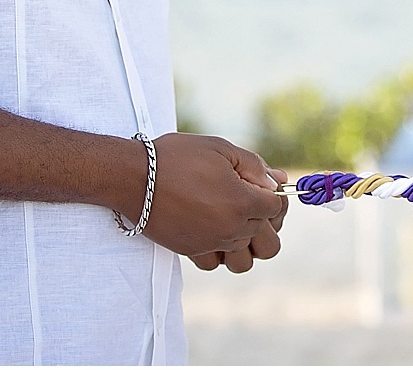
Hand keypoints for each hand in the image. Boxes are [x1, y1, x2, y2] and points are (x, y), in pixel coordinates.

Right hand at [134, 134, 285, 259]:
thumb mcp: (220, 149)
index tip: (261, 185)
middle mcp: (230, 229)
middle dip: (265, 220)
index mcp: (242, 202)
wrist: (135, 178)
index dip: (274, 195)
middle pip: (267, 239)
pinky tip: (212, 231)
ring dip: (245, 243)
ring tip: (233, 221)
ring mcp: (211, 244)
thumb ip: (254, 166)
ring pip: (245, 259)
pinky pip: (216, 263)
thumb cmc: (177, 158)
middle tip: (249, 202)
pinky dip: (218, 252)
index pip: (277, 208)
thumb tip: (276, 182)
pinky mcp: (191, 252)